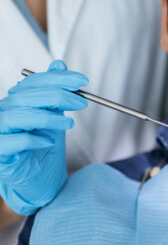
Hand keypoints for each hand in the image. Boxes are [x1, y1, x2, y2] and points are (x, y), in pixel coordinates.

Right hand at [0, 60, 87, 214]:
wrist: (38, 179)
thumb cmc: (43, 147)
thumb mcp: (53, 116)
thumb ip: (54, 92)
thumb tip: (59, 64)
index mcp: (16, 101)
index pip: (33, 81)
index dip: (58, 78)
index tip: (83, 81)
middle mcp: (3, 113)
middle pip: (26, 96)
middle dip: (58, 96)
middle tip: (82, 103)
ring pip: (17, 115)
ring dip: (47, 117)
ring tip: (69, 125)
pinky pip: (10, 141)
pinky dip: (31, 140)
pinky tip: (48, 142)